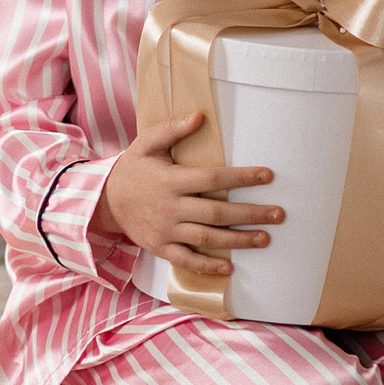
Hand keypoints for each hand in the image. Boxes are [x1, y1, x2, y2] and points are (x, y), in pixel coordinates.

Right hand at [91, 110, 278, 277]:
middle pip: (217, 213)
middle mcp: (171, 207)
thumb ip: (172, 129)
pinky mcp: (160, 248)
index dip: (242, 178)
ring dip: (238, 240)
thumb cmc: (133, 169)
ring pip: (207, 238)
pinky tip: (229, 267)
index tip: (268, 176)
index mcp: (171, 180)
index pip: (213, 178)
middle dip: (251, 214)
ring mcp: (166, 231)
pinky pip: (186, 261)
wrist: (104, 201)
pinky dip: (207, 266)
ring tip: (265, 239)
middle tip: (279, 214)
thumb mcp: (146, 143)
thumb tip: (200, 116)